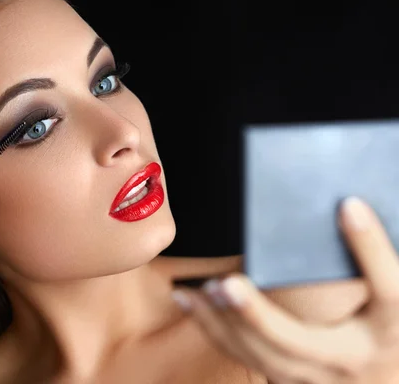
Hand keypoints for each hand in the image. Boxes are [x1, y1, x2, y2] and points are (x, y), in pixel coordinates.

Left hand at [174, 197, 398, 382]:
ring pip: (263, 358)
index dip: (371, 248)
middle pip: (299, 343)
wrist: (388, 380)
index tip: (349, 206)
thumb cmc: (388, 331)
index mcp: (390, 330)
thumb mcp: (390, 300)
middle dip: (257, 316)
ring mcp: (317, 377)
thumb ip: (374, 260)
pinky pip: (249, 359)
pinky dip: (216, 331)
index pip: (390, 290)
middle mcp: (351, 360)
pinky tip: (192, 305)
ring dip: (224, 324)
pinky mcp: (292, 380)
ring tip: (199, 292)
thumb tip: (349, 205)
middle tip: (228, 284)